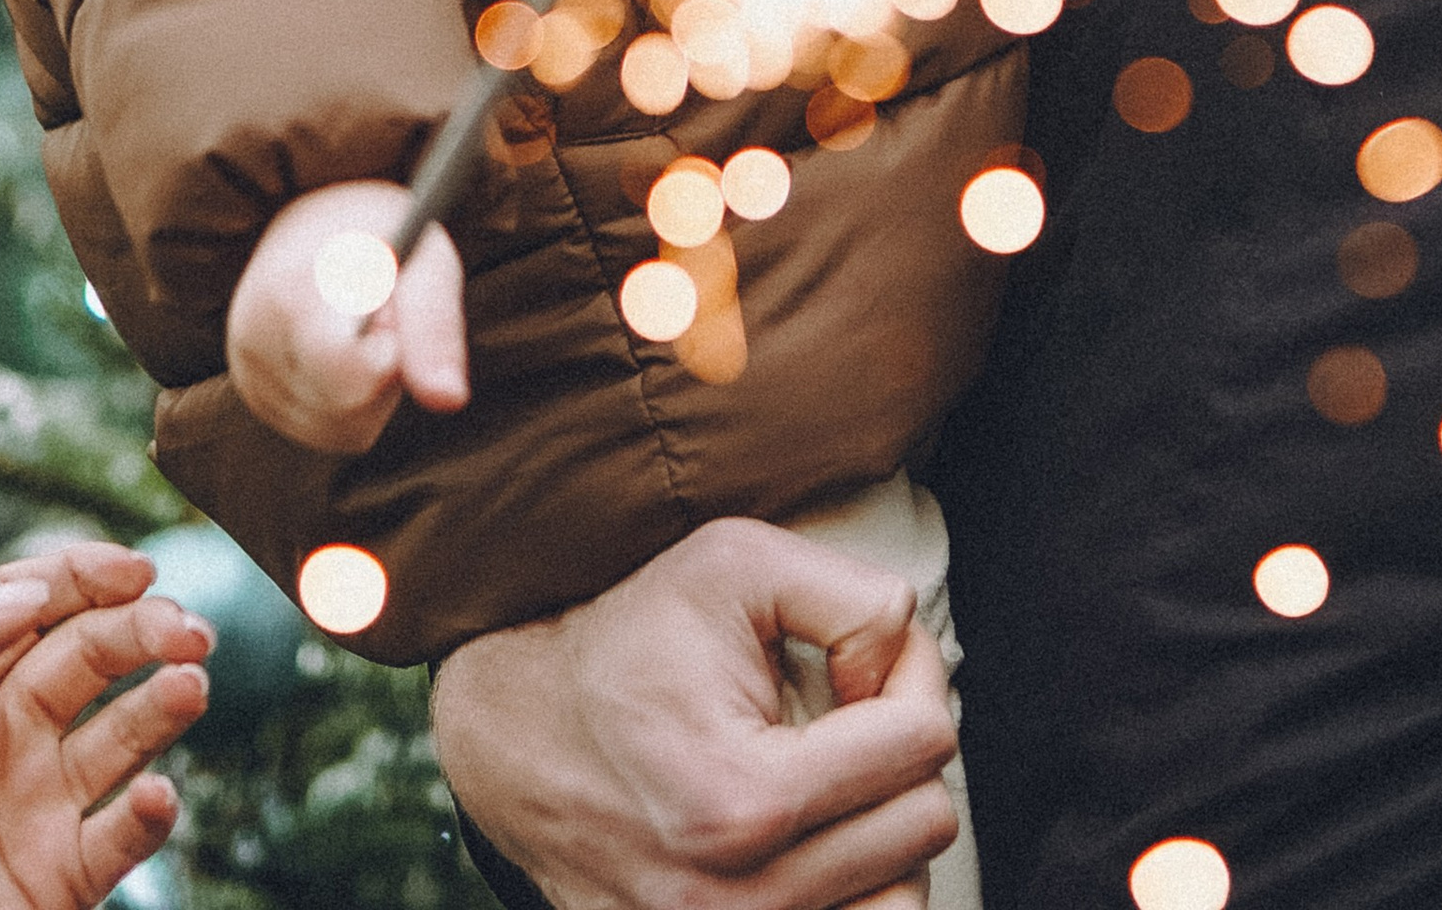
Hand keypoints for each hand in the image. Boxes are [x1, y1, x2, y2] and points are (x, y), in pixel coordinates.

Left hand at [0, 536, 210, 909]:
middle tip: (189, 630)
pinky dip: (153, 814)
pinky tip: (157, 796)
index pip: (29, 605)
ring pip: (123, 734)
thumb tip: (26, 590)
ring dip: (164, 703)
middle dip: (145, 629)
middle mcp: (0, 740)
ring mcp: (35, 808)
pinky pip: (124, 836)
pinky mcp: (59, 880)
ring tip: (192, 686)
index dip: (84, 577)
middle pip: (89, 656)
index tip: (137, 571)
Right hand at [225, 178, 468, 451]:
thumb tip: (449, 400)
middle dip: (385, 370)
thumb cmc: (381, 232)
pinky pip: (330, 434)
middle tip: (382, 313)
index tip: (392, 310)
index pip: (344, 370)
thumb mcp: (422, 252)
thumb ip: (434, 323)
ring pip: (341, 429)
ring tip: (365, 328)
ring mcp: (249, 373)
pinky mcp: (259, 399)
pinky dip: (357, 407)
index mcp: (288, 288)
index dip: (388, 350)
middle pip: (347, 408)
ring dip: (375, 393)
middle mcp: (253, 338)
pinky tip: (351, 356)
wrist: (318, 223)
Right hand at [434, 518, 960, 909]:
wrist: (519, 736)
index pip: (922, 745)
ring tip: (833, 774)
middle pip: (922, 826)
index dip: (913, 674)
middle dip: (903, 750)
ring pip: (901, 902)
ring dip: (884, 829)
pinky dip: (852, 885)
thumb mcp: (734, 566)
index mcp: (745, 801)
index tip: (866, 656)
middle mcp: (737, 899)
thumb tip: (908, 660)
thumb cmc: (630, 642)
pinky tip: (816, 831)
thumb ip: (852, 597)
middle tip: (849, 710)